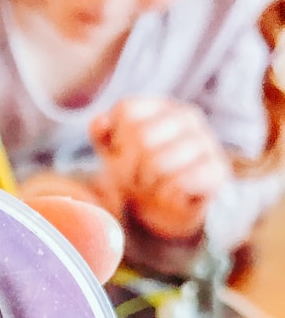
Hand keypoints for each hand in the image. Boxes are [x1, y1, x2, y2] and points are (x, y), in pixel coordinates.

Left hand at [91, 97, 230, 238]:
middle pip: (141, 138)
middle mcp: (187, 116)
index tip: (117, 158)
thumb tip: (100, 121)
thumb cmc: (137, 175)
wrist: (165, 210)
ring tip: (150, 188)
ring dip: (146, 184)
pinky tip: (168, 196)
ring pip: (160, 161)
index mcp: (160, 106)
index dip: (114, 141)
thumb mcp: (112, 153)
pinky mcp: (218, 169)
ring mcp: (206, 141)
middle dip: (128, 168)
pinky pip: (181, 181)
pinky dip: (166, 195)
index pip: (126, 111)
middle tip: (132, 181)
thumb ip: (102, 133)